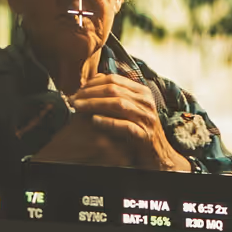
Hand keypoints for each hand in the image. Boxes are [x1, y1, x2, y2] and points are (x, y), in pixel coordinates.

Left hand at [60, 73, 189, 170]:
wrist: (158, 154)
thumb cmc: (139, 130)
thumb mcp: (129, 108)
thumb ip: (116, 94)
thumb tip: (95, 77)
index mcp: (142, 92)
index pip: (114, 79)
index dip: (93, 83)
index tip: (77, 90)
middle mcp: (146, 101)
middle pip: (114, 90)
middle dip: (90, 93)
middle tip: (73, 99)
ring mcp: (147, 118)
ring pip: (118, 104)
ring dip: (94, 104)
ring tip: (78, 108)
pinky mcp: (145, 135)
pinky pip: (125, 125)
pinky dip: (108, 122)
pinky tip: (94, 121)